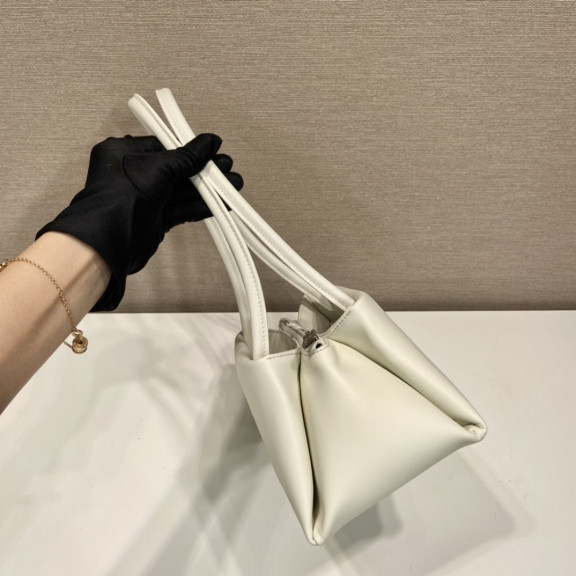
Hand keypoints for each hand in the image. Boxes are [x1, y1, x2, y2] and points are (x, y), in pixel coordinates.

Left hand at [36, 134, 243, 310]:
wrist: (108, 241)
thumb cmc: (122, 197)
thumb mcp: (159, 168)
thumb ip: (187, 157)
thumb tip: (210, 142)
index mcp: (123, 153)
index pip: (163, 146)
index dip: (190, 149)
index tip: (213, 150)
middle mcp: (132, 174)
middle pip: (176, 169)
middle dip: (204, 170)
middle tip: (228, 167)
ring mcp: (144, 198)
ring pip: (181, 191)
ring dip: (207, 190)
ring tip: (233, 186)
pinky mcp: (154, 219)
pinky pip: (181, 209)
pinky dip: (200, 206)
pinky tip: (221, 204)